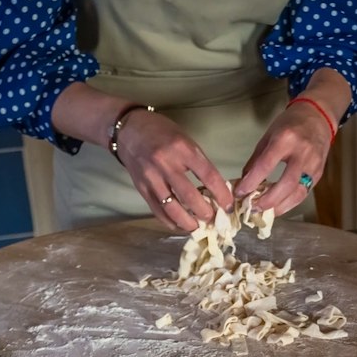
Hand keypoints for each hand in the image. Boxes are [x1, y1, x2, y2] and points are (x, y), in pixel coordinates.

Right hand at [114, 110, 232, 231]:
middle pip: (190, 196)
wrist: (128, 129)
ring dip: (187, 222)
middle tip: (213, 218)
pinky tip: (178, 225)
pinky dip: (169, 221)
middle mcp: (166, 164)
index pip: (208, 176)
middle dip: (205, 212)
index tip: (229, 206)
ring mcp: (151, 177)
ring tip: (196, 227)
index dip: (221, 194)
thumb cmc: (161, 131)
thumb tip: (214, 188)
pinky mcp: (141, 187)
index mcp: (183, 149)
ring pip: (172, 208)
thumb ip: (198, 162)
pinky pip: (157, 210)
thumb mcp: (185, 139)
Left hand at [237, 101, 332, 215]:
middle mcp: (302, 153)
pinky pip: (303, 193)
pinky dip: (289, 203)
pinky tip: (277, 207)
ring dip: (279, 206)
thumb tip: (244, 181)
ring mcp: (313, 165)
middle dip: (268, 200)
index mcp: (286, 139)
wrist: (318, 116)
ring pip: (298, 193)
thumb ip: (257, 160)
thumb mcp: (269, 136)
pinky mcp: (319, 174)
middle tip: (253, 208)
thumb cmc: (290, 124)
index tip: (240, 193)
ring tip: (264, 212)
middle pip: (286, 184)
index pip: (266, 165)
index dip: (251, 182)